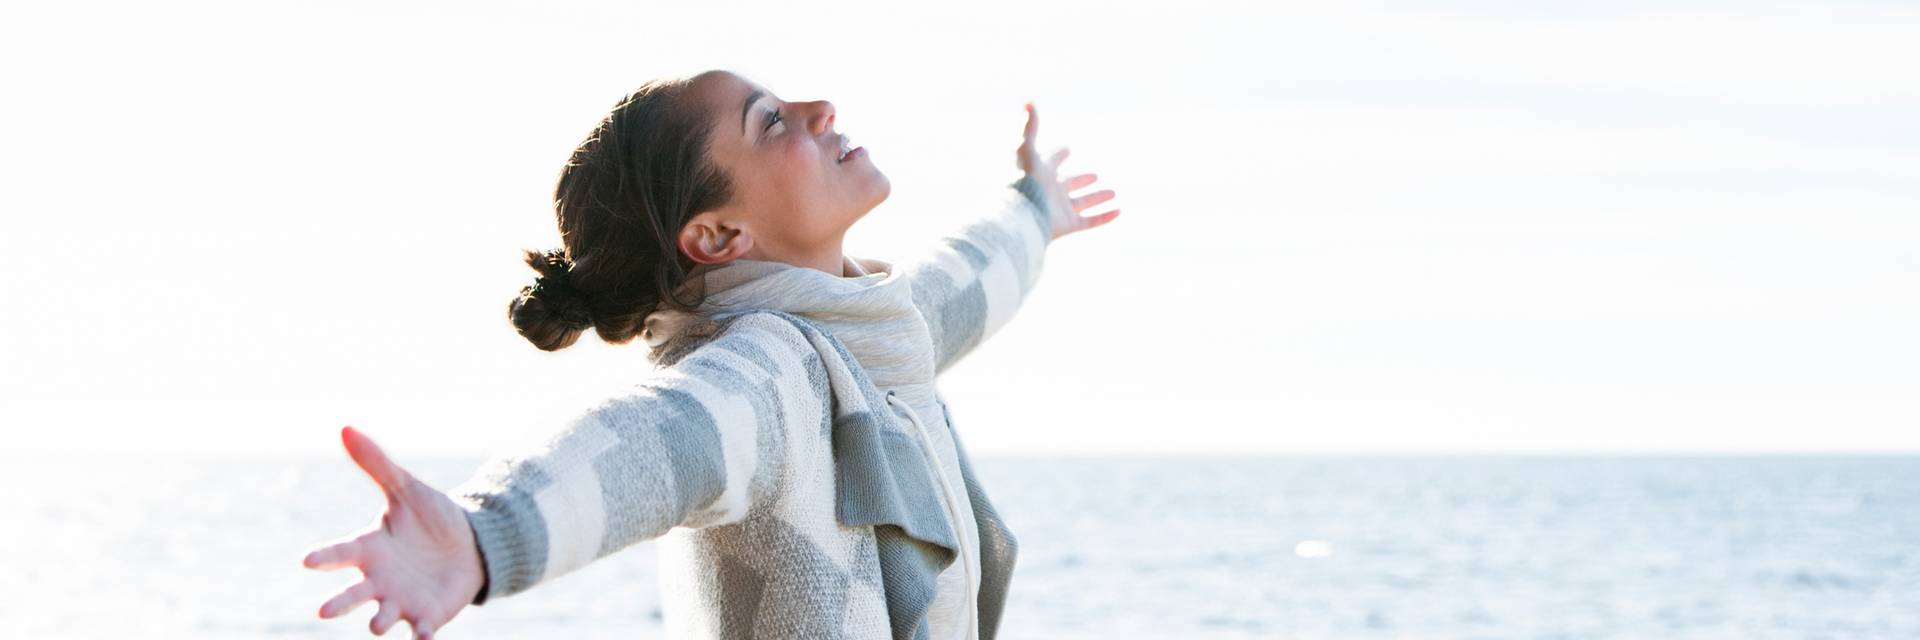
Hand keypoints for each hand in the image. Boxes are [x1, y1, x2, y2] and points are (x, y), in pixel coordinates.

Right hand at [302, 426, 486, 638]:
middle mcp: (378, 580)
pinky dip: (421, 636)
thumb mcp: (407, 489)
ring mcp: (400, 601)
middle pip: (352, 594)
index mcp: (369, 549)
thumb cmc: (431, 518)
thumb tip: (344, 427)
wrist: (471, 546)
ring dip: (378, 622)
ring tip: (375, 625)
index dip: (324, 556)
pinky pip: (420, 631)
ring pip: (382, 616)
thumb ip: (376, 463)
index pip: (340, 552)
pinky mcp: (427, 616)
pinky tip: (424, 637)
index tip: (306, 559)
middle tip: (324, 611)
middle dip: (340, 603)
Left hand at [1017, 101, 1120, 240]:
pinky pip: (1091, 221)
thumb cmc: (1021, 179)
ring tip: (1113, 192)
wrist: (1020, 214)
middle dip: (1081, 179)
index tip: (1067, 149)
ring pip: (1083, 203)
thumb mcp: (1025, 148)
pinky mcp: (1068, 225)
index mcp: (1040, 172)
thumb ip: (1029, 126)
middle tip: (1094, 175)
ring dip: (1098, 197)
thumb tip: (1027, 99)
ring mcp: (1060, 209)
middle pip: (1069, 184)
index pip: (1051, 160)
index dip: (1058, 154)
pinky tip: (1119, 211)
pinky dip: (1105, 217)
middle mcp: (1051, 191)